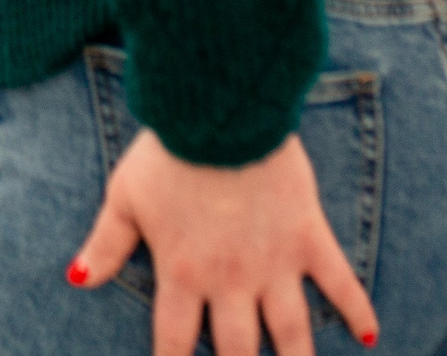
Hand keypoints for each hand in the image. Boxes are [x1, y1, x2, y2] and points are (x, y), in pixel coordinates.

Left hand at [73, 131, 375, 355]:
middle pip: (238, 350)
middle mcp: (230, 280)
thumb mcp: (124, 197)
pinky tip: (370, 334)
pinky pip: (339, 281)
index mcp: (181, 274)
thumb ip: (105, 244)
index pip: (176, 343)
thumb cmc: (165, 153)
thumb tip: (75, 280)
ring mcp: (275, 263)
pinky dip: (357, 308)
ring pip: (291, 332)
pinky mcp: (309, 237)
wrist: (219, 114)